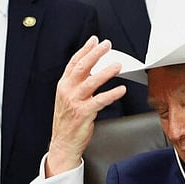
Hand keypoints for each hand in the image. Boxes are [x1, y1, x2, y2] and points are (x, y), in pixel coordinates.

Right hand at [46, 37, 124, 176]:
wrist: (63, 143)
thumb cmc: (68, 122)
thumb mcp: (68, 99)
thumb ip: (78, 85)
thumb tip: (92, 71)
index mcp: (63, 86)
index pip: (73, 63)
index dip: (85, 50)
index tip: (94, 40)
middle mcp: (67, 91)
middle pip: (81, 68)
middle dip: (95, 54)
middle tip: (107, 45)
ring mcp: (74, 102)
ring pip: (91, 82)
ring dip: (105, 72)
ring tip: (117, 65)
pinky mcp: (83, 113)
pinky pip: (100, 100)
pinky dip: (112, 94)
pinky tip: (121, 89)